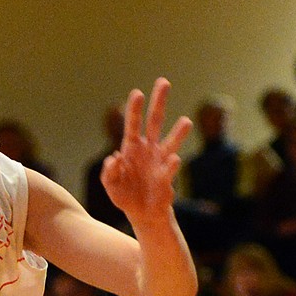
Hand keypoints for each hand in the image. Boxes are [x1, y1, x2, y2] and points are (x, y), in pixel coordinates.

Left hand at [101, 79, 191, 226]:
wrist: (142, 213)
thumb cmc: (125, 195)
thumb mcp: (110, 184)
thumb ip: (109, 172)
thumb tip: (115, 158)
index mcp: (132, 148)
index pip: (133, 124)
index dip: (135, 109)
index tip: (138, 93)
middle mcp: (148, 149)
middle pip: (155, 122)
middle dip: (159, 102)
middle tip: (164, 82)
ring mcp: (160, 161)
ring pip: (170, 142)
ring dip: (178, 133)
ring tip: (186, 121)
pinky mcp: (167, 177)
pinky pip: (169, 169)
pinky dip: (171, 166)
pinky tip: (174, 160)